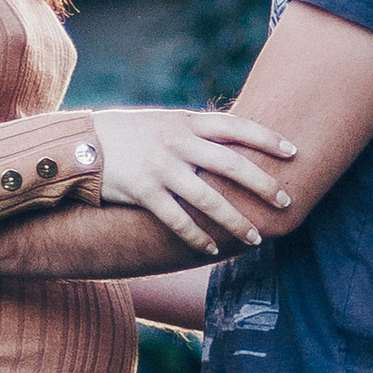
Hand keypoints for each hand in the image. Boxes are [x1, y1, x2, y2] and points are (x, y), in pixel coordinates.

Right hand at [86, 107, 296, 254]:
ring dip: (235, 221)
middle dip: (263, 184)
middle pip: (232, 164)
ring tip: (254, 238)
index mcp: (185, 122)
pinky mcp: (142, 192)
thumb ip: (193, 133)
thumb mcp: (162, 123)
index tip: (294, 152)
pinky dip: (197, 237)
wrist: (78, 144)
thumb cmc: (125, 135)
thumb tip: (229, 144)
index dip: (267, 139)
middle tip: (286, 202)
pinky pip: (177, 220)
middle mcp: (177, 142)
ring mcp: (160, 167)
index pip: (235, 127)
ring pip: (209, 199)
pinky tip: (212, 250)